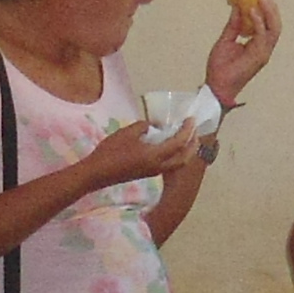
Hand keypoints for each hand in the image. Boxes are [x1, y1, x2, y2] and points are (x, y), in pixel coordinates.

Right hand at [80, 119, 200, 191]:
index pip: (179, 143)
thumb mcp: (127, 133)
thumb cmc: (111, 152)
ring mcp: (154, 171)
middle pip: (184, 158)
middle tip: (195, 130)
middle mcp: (159, 166)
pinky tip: (171, 145)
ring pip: (178, 163)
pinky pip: (169, 164)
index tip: (191, 119)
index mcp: (155, 156)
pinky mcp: (148, 173)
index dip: (187, 130)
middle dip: (193, 144)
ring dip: (186, 151)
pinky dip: (176, 154)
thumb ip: (143, 127)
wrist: (98, 173)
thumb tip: (151, 126)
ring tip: (187, 137)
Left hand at [204, 0, 281, 104]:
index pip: (267, 24)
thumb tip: (237, 7)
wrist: (216, 85)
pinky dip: (259, 23)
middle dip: (271, 8)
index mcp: (257, 45)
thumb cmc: (221, 67)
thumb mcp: (226, 39)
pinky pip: (262, 36)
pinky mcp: (258, 57)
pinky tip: (252, 11)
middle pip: (275, 25)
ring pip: (273, 29)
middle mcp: (263, 49)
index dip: (264, 10)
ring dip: (268, 12)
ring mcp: (263, 53)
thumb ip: (233, 24)